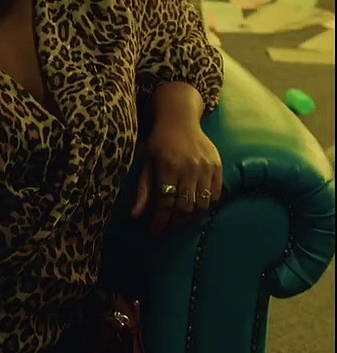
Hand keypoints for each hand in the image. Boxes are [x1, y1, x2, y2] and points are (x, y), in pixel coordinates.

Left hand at [131, 120, 223, 234]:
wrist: (180, 120)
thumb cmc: (159, 141)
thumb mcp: (146, 162)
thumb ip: (143, 189)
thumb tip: (135, 215)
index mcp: (168, 166)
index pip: (166, 203)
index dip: (160, 221)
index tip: (155, 232)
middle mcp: (189, 168)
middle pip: (185, 207)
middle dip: (175, 223)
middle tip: (167, 230)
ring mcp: (206, 168)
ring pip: (202, 204)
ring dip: (190, 218)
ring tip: (180, 222)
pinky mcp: (218, 167)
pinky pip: (215, 195)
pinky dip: (206, 207)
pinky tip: (195, 209)